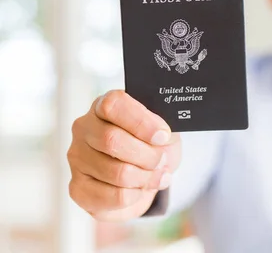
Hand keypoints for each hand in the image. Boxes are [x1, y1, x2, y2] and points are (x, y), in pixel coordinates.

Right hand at [68, 90, 181, 221]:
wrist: (145, 176)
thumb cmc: (152, 147)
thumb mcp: (164, 132)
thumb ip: (162, 129)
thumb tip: (161, 136)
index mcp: (104, 106)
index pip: (112, 105)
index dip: (140, 122)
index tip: (162, 136)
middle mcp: (84, 129)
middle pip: (111, 140)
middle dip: (147, 155)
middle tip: (161, 160)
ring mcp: (77, 158)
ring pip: (116, 172)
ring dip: (145, 177)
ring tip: (155, 175)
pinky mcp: (78, 188)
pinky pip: (113, 196)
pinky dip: (135, 195)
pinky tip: (140, 189)